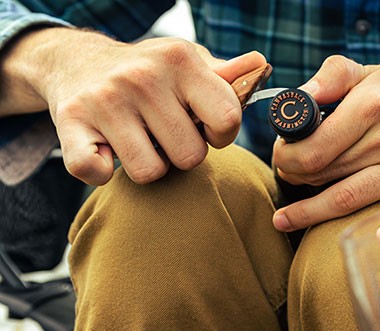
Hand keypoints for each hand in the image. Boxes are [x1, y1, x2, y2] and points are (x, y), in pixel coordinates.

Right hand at [1, 28, 265, 184]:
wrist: (76, 61)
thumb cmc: (150, 72)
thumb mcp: (188, 64)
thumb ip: (226, 76)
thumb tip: (260, 65)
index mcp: (180, 61)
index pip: (228, 118)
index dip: (221, 134)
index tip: (204, 127)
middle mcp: (142, 77)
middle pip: (190, 156)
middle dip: (183, 153)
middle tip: (166, 134)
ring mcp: (105, 100)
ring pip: (150, 172)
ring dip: (149, 164)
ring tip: (141, 140)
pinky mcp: (70, 123)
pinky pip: (96, 172)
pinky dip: (102, 172)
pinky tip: (106, 150)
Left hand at [271, 55, 379, 246]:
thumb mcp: (369, 74)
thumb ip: (331, 76)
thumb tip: (297, 100)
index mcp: (373, 104)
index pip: (314, 145)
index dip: (287, 157)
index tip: (282, 157)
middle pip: (326, 173)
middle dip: (296, 179)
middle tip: (287, 178)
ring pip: (352, 197)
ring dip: (314, 211)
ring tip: (288, 218)